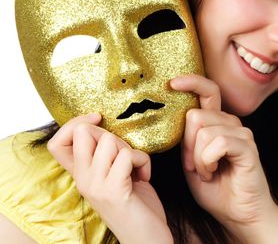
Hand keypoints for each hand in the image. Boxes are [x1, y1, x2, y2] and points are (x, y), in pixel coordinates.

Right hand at [47, 114, 172, 243]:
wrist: (147, 237)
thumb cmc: (135, 202)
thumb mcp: (113, 174)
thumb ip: (104, 154)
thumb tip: (103, 124)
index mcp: (80, 175)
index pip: (56, 142)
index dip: (75, 123)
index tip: (97, 119)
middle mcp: (82, 180)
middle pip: (85, 132)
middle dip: (112, 135)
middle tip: (125, 157)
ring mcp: (95, 186)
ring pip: (110, 140)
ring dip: (130, 150)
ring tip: (134, 169)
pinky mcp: (113, 190)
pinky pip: (128, 155)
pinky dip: (143, 161)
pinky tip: (144, 178)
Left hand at [170, 75, 277, 239]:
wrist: (239, 214)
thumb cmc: (216, 188)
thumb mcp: (192, 161)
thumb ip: (186, 139)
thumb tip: (173, 117)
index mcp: (218, 122)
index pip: (207, 91)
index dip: (191, 82)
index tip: (172, 83)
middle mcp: (231, 122)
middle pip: (195, 115)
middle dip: (187, 145)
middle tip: (195, 166)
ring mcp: (241, 133)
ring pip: (203, 131)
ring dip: (198, 158)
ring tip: (208, 172)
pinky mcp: (247, 146)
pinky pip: (217, 143)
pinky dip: (208, 162)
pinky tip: (214, 172)